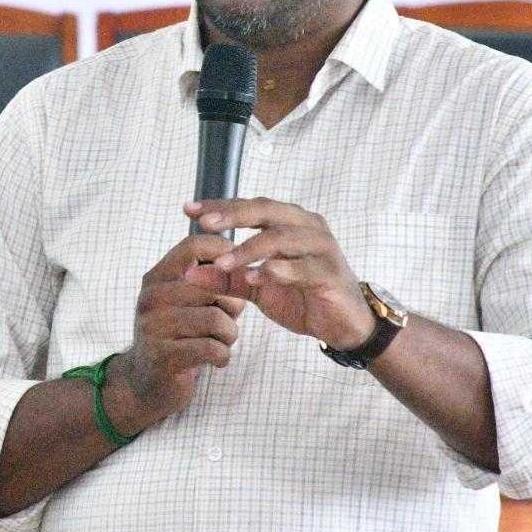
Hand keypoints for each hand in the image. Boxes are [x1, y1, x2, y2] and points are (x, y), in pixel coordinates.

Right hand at [111, 234, 247, 430]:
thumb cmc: (178, 337)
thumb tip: (246, 267)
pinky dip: (223, 356)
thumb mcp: (187, 303)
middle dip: (232, 304)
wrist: (144, 384)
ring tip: (223, 341)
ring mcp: (154, 327)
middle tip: (229, 319)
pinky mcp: (163, 356)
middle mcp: (152, 297)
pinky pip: (212, 348)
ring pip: (215, 319)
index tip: (239, 272)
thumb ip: (210, 283)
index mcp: (157, 277)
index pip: (193, 246)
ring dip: (229, 334)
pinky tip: (217, 360)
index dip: (225, 253)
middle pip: (212, 284)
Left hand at [184, 198, 373, 350]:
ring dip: (249, 248)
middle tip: (204, 224)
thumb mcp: (257, 289)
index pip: (251, 206)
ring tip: (223, 263)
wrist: (344, 326)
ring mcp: (322, 248)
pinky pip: (302, 267)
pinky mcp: (331, 274)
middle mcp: (308, 226)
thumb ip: (225, 279)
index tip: (188, 209)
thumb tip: (187, 274)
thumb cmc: (302, 298)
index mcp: (290, 222)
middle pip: (267, 210)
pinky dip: (277, 271)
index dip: (221, 205)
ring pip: (282, 237)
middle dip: (233, 216)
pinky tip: (254, 277)